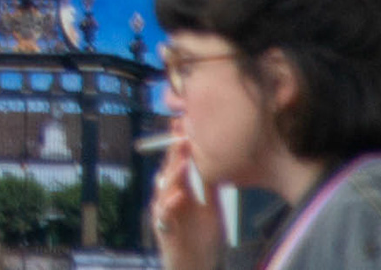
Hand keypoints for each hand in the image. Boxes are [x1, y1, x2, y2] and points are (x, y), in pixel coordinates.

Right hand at [151, 143, 218, 269]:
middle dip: (174, 153)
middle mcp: (169, 196)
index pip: (178, 161)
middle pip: (169, 170)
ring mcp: (164, 211)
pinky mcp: (163, 228)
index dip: (178, 144)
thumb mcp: (211, 208)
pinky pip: (165, 213)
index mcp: (180, 188)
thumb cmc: (202, 237)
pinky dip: (171, 204)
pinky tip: (179, 196)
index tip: (183, 125)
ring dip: (174, 174)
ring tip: (183, 161)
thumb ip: (209, 187)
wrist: (195, 265)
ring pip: (164, 188)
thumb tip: (217, 161)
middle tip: (182, 135)